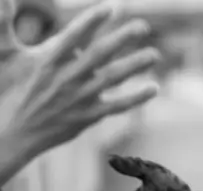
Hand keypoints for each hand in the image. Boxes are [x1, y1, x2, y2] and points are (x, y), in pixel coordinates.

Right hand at [0, 0, 159, 164]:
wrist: (10, 134)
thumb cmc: (6, 89)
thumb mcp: (4, 55)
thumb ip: (3, 23)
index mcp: (47, 59)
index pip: (73, 35)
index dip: (91, 20)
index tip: (110, 7)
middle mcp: (66, 78)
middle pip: (100, 54)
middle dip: (123, 38)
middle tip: (143, 26)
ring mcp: (79, 98)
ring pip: (113, 78)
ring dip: (135, 65)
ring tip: (154, 54)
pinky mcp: (88, 116)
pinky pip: (117, 106)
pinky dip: (136, 98)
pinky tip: (153, 87)